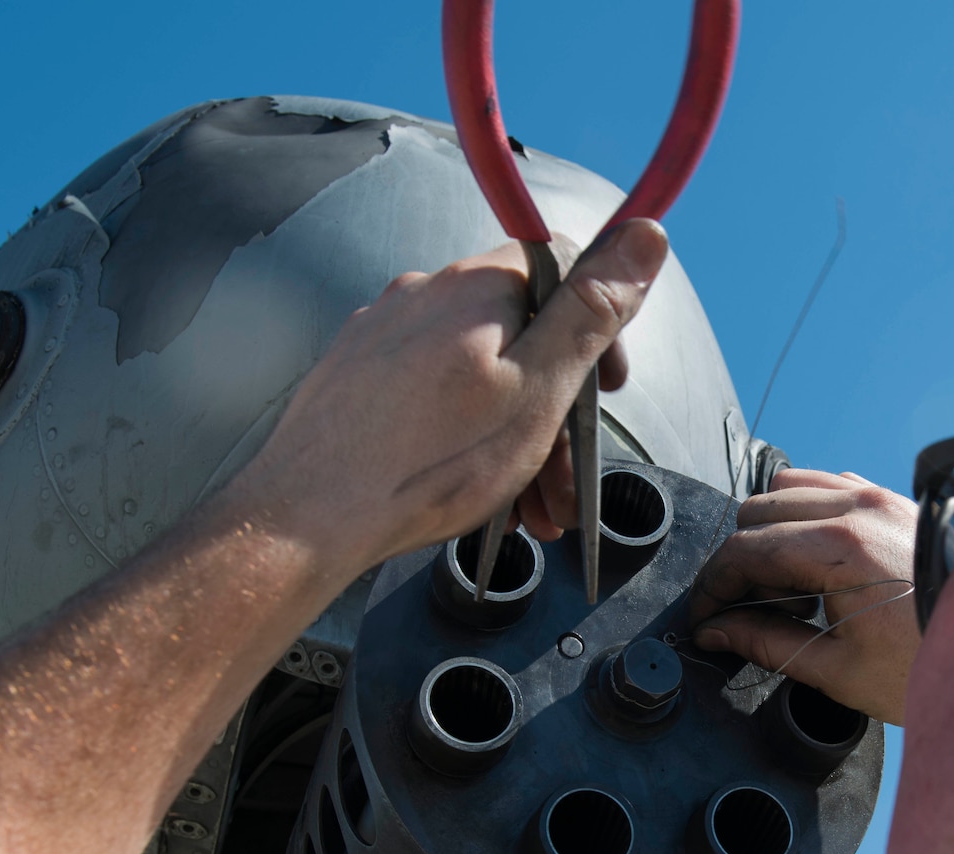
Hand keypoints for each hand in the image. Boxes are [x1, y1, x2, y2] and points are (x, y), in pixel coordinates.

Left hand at [230, 221, 668, 581]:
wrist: (308, 517)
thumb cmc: (427, 464)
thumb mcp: (539, 390)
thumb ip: (591, 311)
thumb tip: (645, 235)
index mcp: (477, 287)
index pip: (561, 268)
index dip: (597, 325)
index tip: (606, 387)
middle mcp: (426, 293)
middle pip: (519, 335)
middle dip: (555, 410)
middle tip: (564, 485)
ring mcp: (384, 334)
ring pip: (476, 375)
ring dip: (512, 439)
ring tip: (523, 511)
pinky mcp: (356, 375)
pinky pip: (431, 397)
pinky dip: (462, 440)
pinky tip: (471, 496)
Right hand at [689, 469, 919, 725]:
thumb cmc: (929, 665)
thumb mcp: (840, 670)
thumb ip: (768, 644)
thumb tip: (718, 633)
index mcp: (839, 549)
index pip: (744, 550)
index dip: (712, 587)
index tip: (705, 618)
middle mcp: (857, 509)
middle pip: (757, 511)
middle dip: (738, 560)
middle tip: (744, 610)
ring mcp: (878, 497)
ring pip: (789, 487)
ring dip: (770, 530)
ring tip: (782, 586)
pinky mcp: (894, 500)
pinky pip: (829, 485)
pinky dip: (806, 513)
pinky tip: (814, 561)